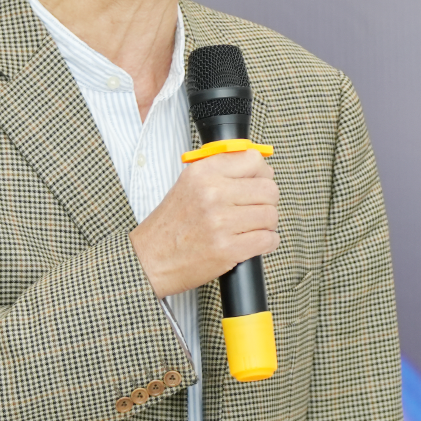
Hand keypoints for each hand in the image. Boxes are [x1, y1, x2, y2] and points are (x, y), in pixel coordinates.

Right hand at [130, 150, 279, 297]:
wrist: (150, 260)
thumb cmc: (171, 225)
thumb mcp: (188, 185)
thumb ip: (220, 172)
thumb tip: (260, 168)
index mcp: (203, 173)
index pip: (253, 160)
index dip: (261, 173)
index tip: (257, 182)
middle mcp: (212, 193)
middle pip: (268, 189)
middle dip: (266, 201)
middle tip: (254, 209)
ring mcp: (221, 222)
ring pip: (271, 215)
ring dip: (267, 224)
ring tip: (251, 227)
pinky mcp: (228, 249)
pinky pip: (268, 239)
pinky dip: (267, 242)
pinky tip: (253, 242)